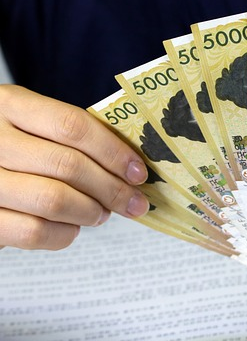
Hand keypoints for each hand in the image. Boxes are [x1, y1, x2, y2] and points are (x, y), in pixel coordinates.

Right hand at [0, 85, 148, 249]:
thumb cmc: (13, 146)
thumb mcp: (33, 125)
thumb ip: (72, 136)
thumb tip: (131, 166)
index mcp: (9, 105)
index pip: (72, 126)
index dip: (113, 151)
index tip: (139, 172)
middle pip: (68, 166)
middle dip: (112, 189)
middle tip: (134, 203)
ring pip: (53, 201)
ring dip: (91, 212)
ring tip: (102, 213)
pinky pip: (33, 232)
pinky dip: (64, 235)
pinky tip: (72, 228)